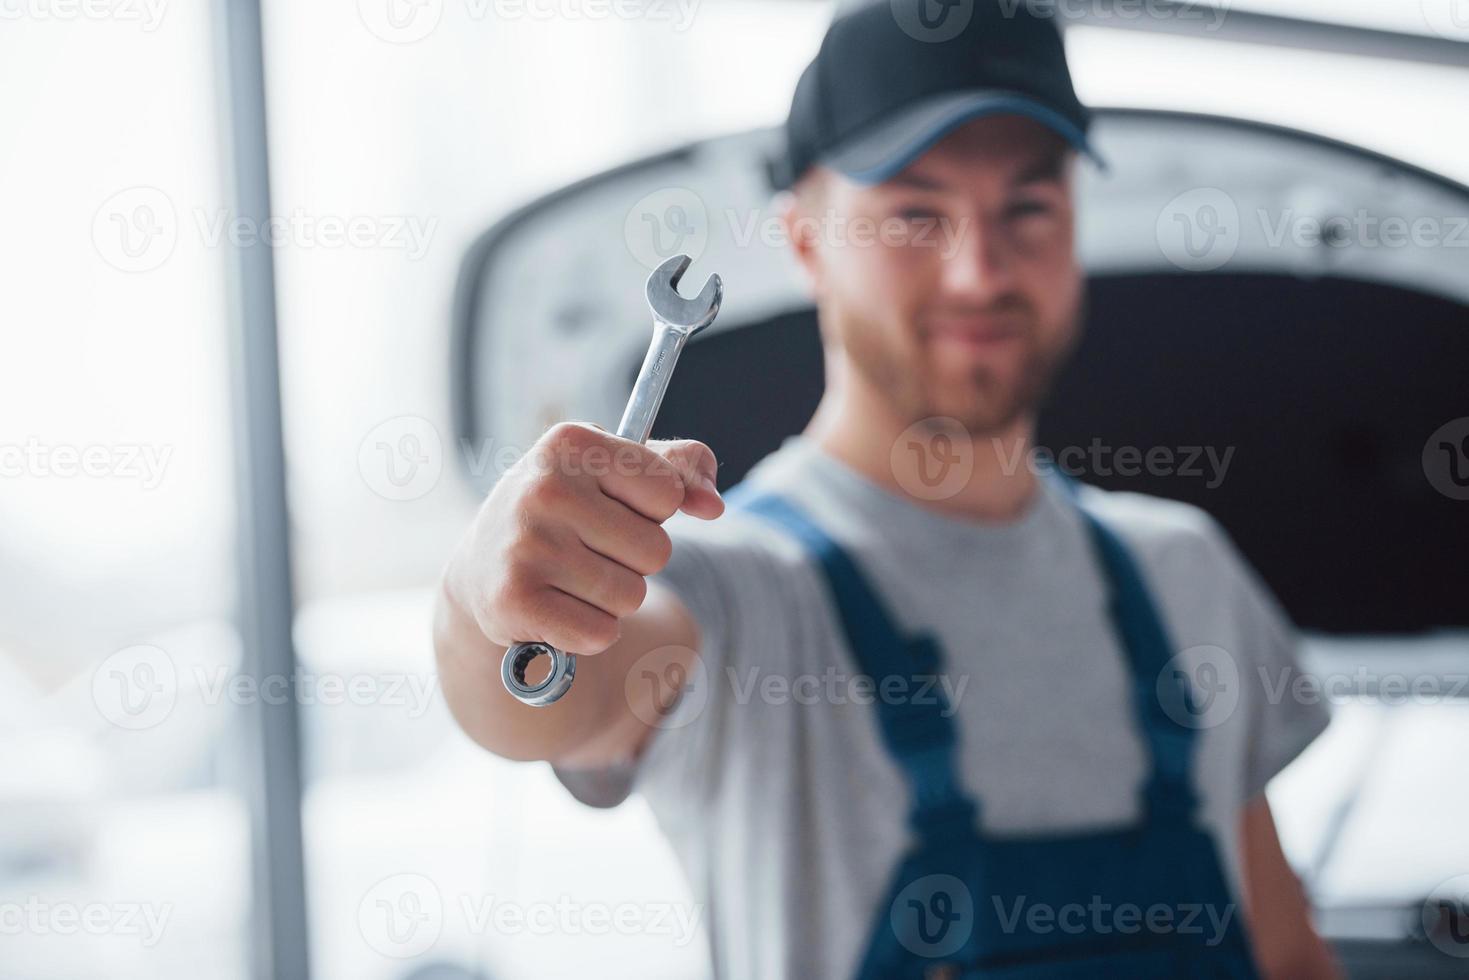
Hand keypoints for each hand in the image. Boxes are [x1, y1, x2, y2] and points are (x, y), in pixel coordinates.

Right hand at [448, 421, 721, 654]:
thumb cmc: (567, 511)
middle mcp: (544, 488)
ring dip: (611, 598)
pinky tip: (555, 608)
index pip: (668, 492)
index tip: (612, 506)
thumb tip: (713, 505)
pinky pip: (601, 633)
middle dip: (633, 561)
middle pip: (656, 551)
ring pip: (631, 596)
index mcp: (572, 442)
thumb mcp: (617, 471)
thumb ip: (680, 469)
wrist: (483, 569)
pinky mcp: (514, 600)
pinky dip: (588, 631)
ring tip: (569, 578)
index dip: (652, 511)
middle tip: (586, 549)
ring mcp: (526, 545)